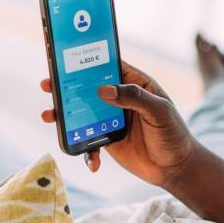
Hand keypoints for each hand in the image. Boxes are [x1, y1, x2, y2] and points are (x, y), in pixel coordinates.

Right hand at [40, 61, 194, 185]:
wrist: (176, 167)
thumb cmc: (174, 133)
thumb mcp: (159, 111)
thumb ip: (134, 97)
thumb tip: (103, 90)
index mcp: (134, 83)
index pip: (108, 65)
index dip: (88, 58)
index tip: (66, 55)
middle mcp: (120, 98)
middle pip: (88, 87)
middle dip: (66, 86)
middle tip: (48, 84)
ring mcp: (111, 119)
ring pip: (82, 113)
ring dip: (64, 115)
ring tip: (49, 116)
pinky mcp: (108, 140)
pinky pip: (89, 141)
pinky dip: (85, 150)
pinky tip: (92, 162)